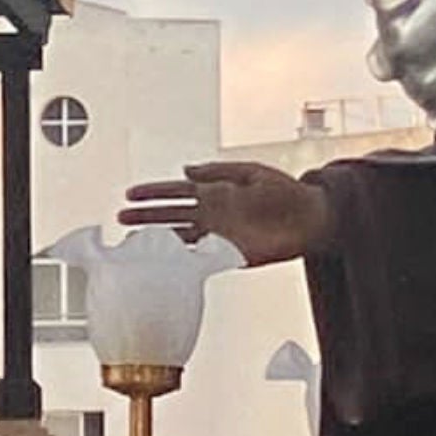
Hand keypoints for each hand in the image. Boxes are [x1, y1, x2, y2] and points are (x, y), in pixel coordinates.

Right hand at [123, 162, 338, 266]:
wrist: (314, 219)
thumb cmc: (288, 192)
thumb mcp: (252, 173)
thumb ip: (218, 172)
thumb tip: (187, 171)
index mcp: (215, 192)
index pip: (176, 192)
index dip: (153, 193)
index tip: (130, 194)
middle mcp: (213, 215)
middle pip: (171, 216)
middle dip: (145, 217)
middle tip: (122, 219)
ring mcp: (221, 236)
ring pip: (181, 239)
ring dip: (159, 240)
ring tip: (135, 243)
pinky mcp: (232, 256)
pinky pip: (203, 260)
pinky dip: (186, 263)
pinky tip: (169, 265)